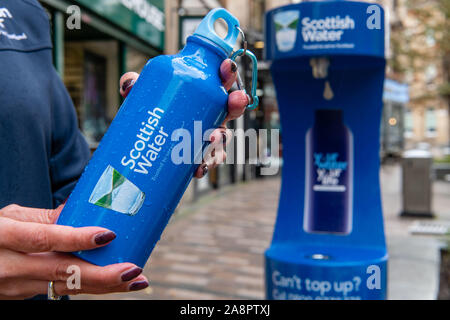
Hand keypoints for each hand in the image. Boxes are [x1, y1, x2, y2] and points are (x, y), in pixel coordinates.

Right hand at [0, 204, 147, 298]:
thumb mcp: (11, 216)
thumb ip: (46, 217)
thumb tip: (82, 210)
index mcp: (6, 236)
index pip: (45, 238)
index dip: (78, 238)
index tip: (108, 235)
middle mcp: (11, 265)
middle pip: (62, 272)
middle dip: (103, 274)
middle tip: (133, 270)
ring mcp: (16, 286)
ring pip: (67, 287)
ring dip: (104, 286)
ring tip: (135, 281)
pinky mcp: (24, 296)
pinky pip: (62, 291)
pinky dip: (90, 287)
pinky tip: (114, 282)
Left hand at [119, 59, 248, 177]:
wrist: (141, 145)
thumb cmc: (149, 114)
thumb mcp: (140, 98)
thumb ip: (133, 86)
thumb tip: (130, 83)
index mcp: (201, 96)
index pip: (219, 81)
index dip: (228, 73)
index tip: (227, 66)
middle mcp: (208, 116)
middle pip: (230, 109)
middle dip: (237, 103)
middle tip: (236, 99)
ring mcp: (205, 138)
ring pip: (223, 137)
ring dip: (222, 137)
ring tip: (213, 137)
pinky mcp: (197, 159)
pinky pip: (208, 163)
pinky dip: (206, 166)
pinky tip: (199, 168)